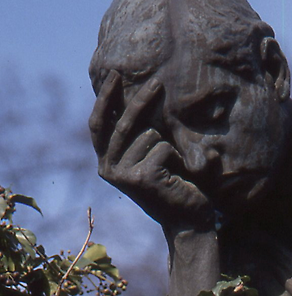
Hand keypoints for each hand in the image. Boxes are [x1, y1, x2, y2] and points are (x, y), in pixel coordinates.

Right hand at [89, 71, 212, 229]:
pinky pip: (163, 147)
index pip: (99, 126)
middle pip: (122, 123)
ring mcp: (123, 175)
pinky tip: (177, 176)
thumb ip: (138, 134)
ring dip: (169, 146)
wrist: (188, 220)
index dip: (105, 99)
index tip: (114, 74)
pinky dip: (176, 157)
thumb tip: (136, 94)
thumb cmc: (173, 186)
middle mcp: (108, 170)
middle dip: (141, 101)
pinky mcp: (142, 177)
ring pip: (150, 135)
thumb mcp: (150, 156)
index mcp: (107, 163)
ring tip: (173, 169)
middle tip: (158, 83)